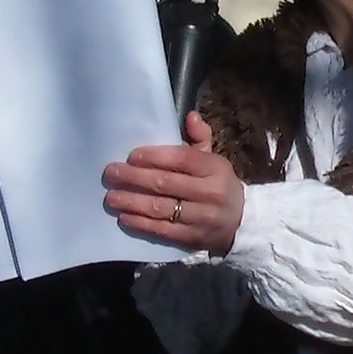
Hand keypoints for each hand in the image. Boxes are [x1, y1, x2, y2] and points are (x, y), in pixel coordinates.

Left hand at [104, 112, 244, 253]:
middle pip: (165, 183)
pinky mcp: (193, 238)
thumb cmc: (218, 185)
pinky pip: (163, 230)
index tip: (131, 156)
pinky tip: (125, 217)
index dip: (154, 156)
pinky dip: (141, 223)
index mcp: (215, 168)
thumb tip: (190, 116)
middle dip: (134, 177)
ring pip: (161, 207)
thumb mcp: (214, 160)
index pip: (181, 158)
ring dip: (132, 201)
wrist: (241, 223)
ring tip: (111, 197)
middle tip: (111, 174)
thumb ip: (200, 137)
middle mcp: (210, 192)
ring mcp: (202, 217)